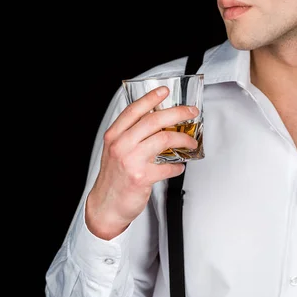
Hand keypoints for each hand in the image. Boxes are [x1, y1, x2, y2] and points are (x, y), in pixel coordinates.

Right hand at [85, 86, 198, 239]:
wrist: (106, 205)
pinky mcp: (142, 177)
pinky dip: (177, 167)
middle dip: (177, 113)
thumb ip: (130, 137)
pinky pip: (167, 167)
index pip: (134, 110)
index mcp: (114, 136)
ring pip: (164, 139)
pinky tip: (178, 167)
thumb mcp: (115, 152)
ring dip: (183, 140)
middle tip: (190, 113)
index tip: (164, 91)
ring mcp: (131, 160)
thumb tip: (157, 124)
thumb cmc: (113, 179)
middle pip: (154, 120)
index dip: (151, 98)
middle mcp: (121, 145)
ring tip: (190, 143)